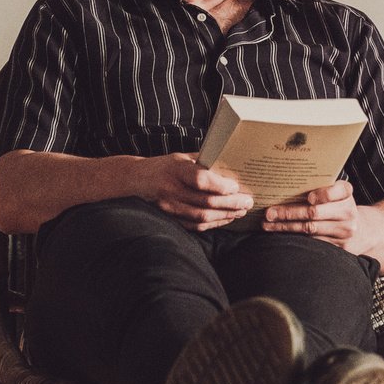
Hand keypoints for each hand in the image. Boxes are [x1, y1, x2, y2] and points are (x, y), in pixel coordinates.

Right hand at [136, 154, 254, 230]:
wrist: (135, 181)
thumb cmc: (164, 166)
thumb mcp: (181, 157)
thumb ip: (204, 161)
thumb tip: (232, 164)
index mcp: (175, 170)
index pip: (199, 180)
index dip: (220, 185)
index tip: (236, 186)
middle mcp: (171, 190)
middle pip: (205, 201)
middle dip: (231, 203)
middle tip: (248, 202)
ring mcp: (169, 207)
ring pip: (202, 217)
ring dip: (225, 215)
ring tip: (241, 211)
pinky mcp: (170, 219)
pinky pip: (195, 226)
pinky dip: (214, 224)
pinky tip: (226, 218)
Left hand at [262, 180, 370, 253]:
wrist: (363, 230)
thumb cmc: (338, 206)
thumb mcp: (336, 193)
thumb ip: (319, 187)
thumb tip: (285, 183)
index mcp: (346, 194)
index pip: (338, 191)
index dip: (324, 194)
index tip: (309, 197)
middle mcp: (348, 212)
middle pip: (315, 213)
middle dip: (289, 213)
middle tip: (269, 213)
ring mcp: (344, 231)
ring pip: (310, 229)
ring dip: (285, 227)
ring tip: (268, 225)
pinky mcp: (339, 247)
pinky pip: (312, 242)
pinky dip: (294, 238)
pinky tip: (279, 235)